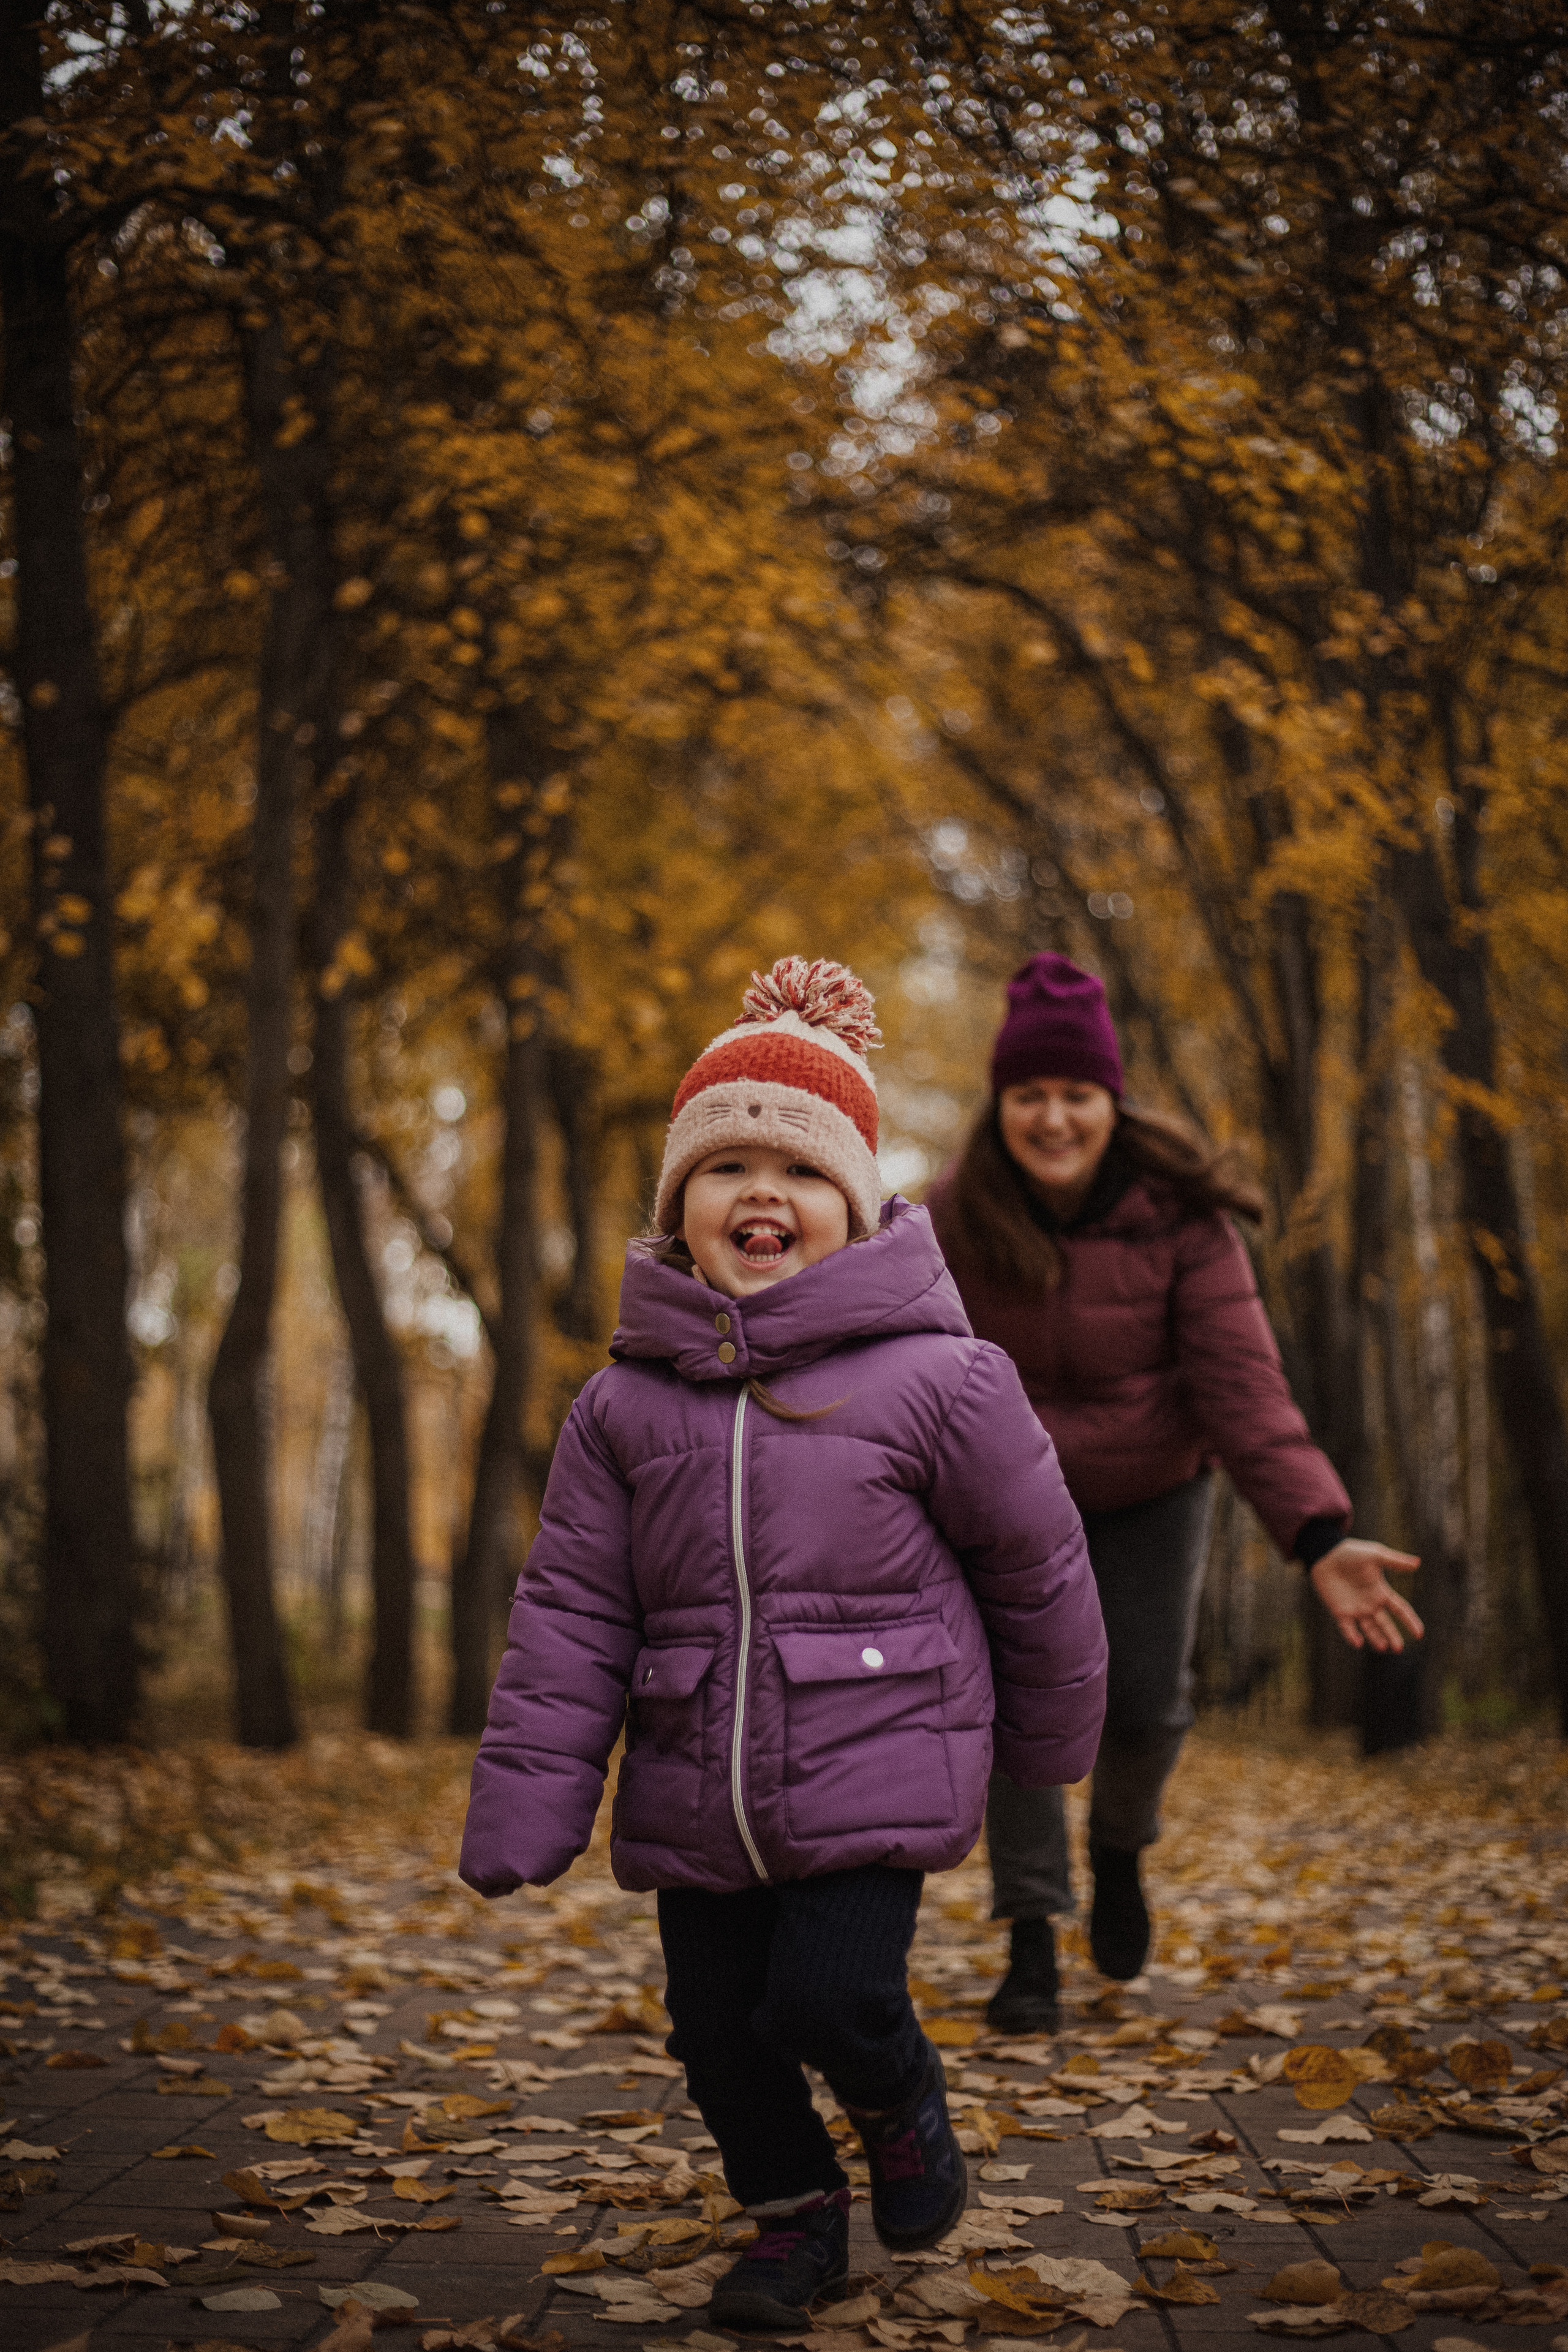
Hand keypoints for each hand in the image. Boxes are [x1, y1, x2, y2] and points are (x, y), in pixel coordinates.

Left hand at [1309, 1540, 1423, 1652]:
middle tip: (1399, 1649)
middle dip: (1393, 1636)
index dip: (1410, 1621)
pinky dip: (1352, 1636)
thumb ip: (1395, 1561)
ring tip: (1383, 1647)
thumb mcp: (1375, 1555)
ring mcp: (1355, 1609)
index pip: (1400, 1610)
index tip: (1419, 1634)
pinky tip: (1358, 1642)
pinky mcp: (1340, 1611)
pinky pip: (1347, 1628)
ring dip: (1376, 1639)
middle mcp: (1370, 1604)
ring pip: (1369, 1629)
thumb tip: (1417, 1563)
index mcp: (1381, 1592)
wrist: (1326, 1554)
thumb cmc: (1351, 1553)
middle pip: (1385, 1624)